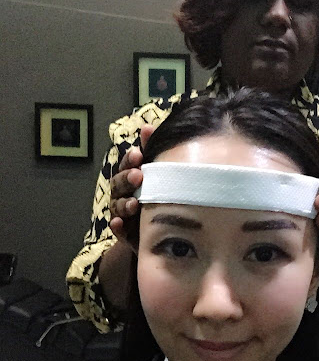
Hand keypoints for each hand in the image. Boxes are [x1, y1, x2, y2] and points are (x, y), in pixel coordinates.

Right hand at [110, 124, 154, 241]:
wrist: (158, 227)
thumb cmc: (155, 194)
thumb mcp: (155, 173)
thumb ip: (150, 151)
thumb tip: (147, 127)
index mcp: (128, 177)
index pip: (125, 166)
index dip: (129, 160)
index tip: (138, 154)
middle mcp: (121, 194)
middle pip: (118, 184)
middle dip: (127, 180)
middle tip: (138, 176)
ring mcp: (122, 213)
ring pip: (117, 206)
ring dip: (124, 204)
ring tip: (135, 203)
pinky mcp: (125, 232)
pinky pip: (118, 229)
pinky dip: (118, 226)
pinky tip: (120, 223)